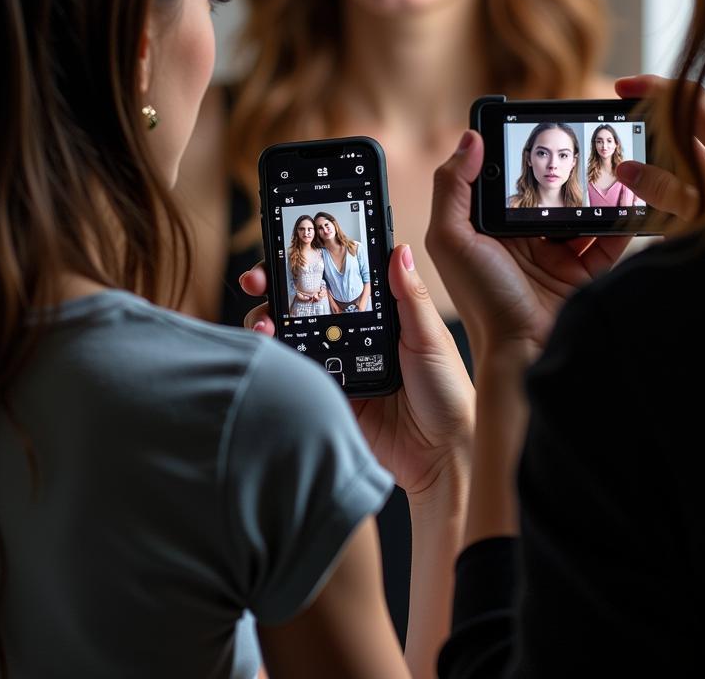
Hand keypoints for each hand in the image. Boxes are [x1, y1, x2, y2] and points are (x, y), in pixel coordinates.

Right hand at [240, 254, 473, 501]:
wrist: (441, 457)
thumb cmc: (448, 394)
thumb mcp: (430, 337)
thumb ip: (409, 296)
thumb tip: (398, 250)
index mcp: (380, 315)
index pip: (338, 279)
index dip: (313, 263)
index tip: (288, 248)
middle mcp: (354, 336)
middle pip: (304, 303)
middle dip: (274, 287)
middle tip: (256, 281)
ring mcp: (337, 365)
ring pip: (291, 334)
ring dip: (267, 322)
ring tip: (263, 324)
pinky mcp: (327, 395)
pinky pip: (295, 371)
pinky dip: (276, 359)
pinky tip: (269, 352)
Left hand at [426, 131, 629, 371]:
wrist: (525, 353)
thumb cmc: (482, 299)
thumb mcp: (451, 239)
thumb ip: (452, 187)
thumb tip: (471, 139)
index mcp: (487, 229)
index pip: (503, 181)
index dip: (515, 156)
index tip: (532, 126)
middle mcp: (520, 240)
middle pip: (546, 194)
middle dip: (562, 172)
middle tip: (580, 144)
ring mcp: (555, 256)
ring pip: (579, 213)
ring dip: (594, 192)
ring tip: (611, 165)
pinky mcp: (585, 273)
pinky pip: (608, 239)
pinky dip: (621, 220)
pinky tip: (630, 199)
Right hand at [614, 74, 704, 219]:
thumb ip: (670, 193)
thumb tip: (629, 169)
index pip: (692, 101)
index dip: (656, 87)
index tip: (622, 87)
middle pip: (680, 126)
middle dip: (645, 125)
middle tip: (614, 130)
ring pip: (676, 159)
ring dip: (648, 162)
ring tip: (622, 173)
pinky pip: (679, 187)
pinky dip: (657, 189)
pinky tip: (641, 201)